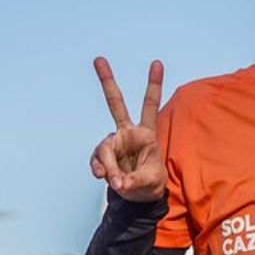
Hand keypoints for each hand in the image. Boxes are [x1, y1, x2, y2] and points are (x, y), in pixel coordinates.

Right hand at [89, 58, 167, 202]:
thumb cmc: (151, 183)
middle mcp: (128, 133)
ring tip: (119, 181)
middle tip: (99, 58)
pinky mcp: (103, 156)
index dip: (154, 84)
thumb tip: (117, 182)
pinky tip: (104, 177)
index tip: (157, 63)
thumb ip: (134, 180)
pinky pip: (97, 161)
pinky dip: (99, 169)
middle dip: (107, 81)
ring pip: (104, 148)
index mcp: (146, 133)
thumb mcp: (151, 181)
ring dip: (108, 165)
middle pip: (115, 103)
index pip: (150, 105)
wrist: (139, 195)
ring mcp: (114, 143)